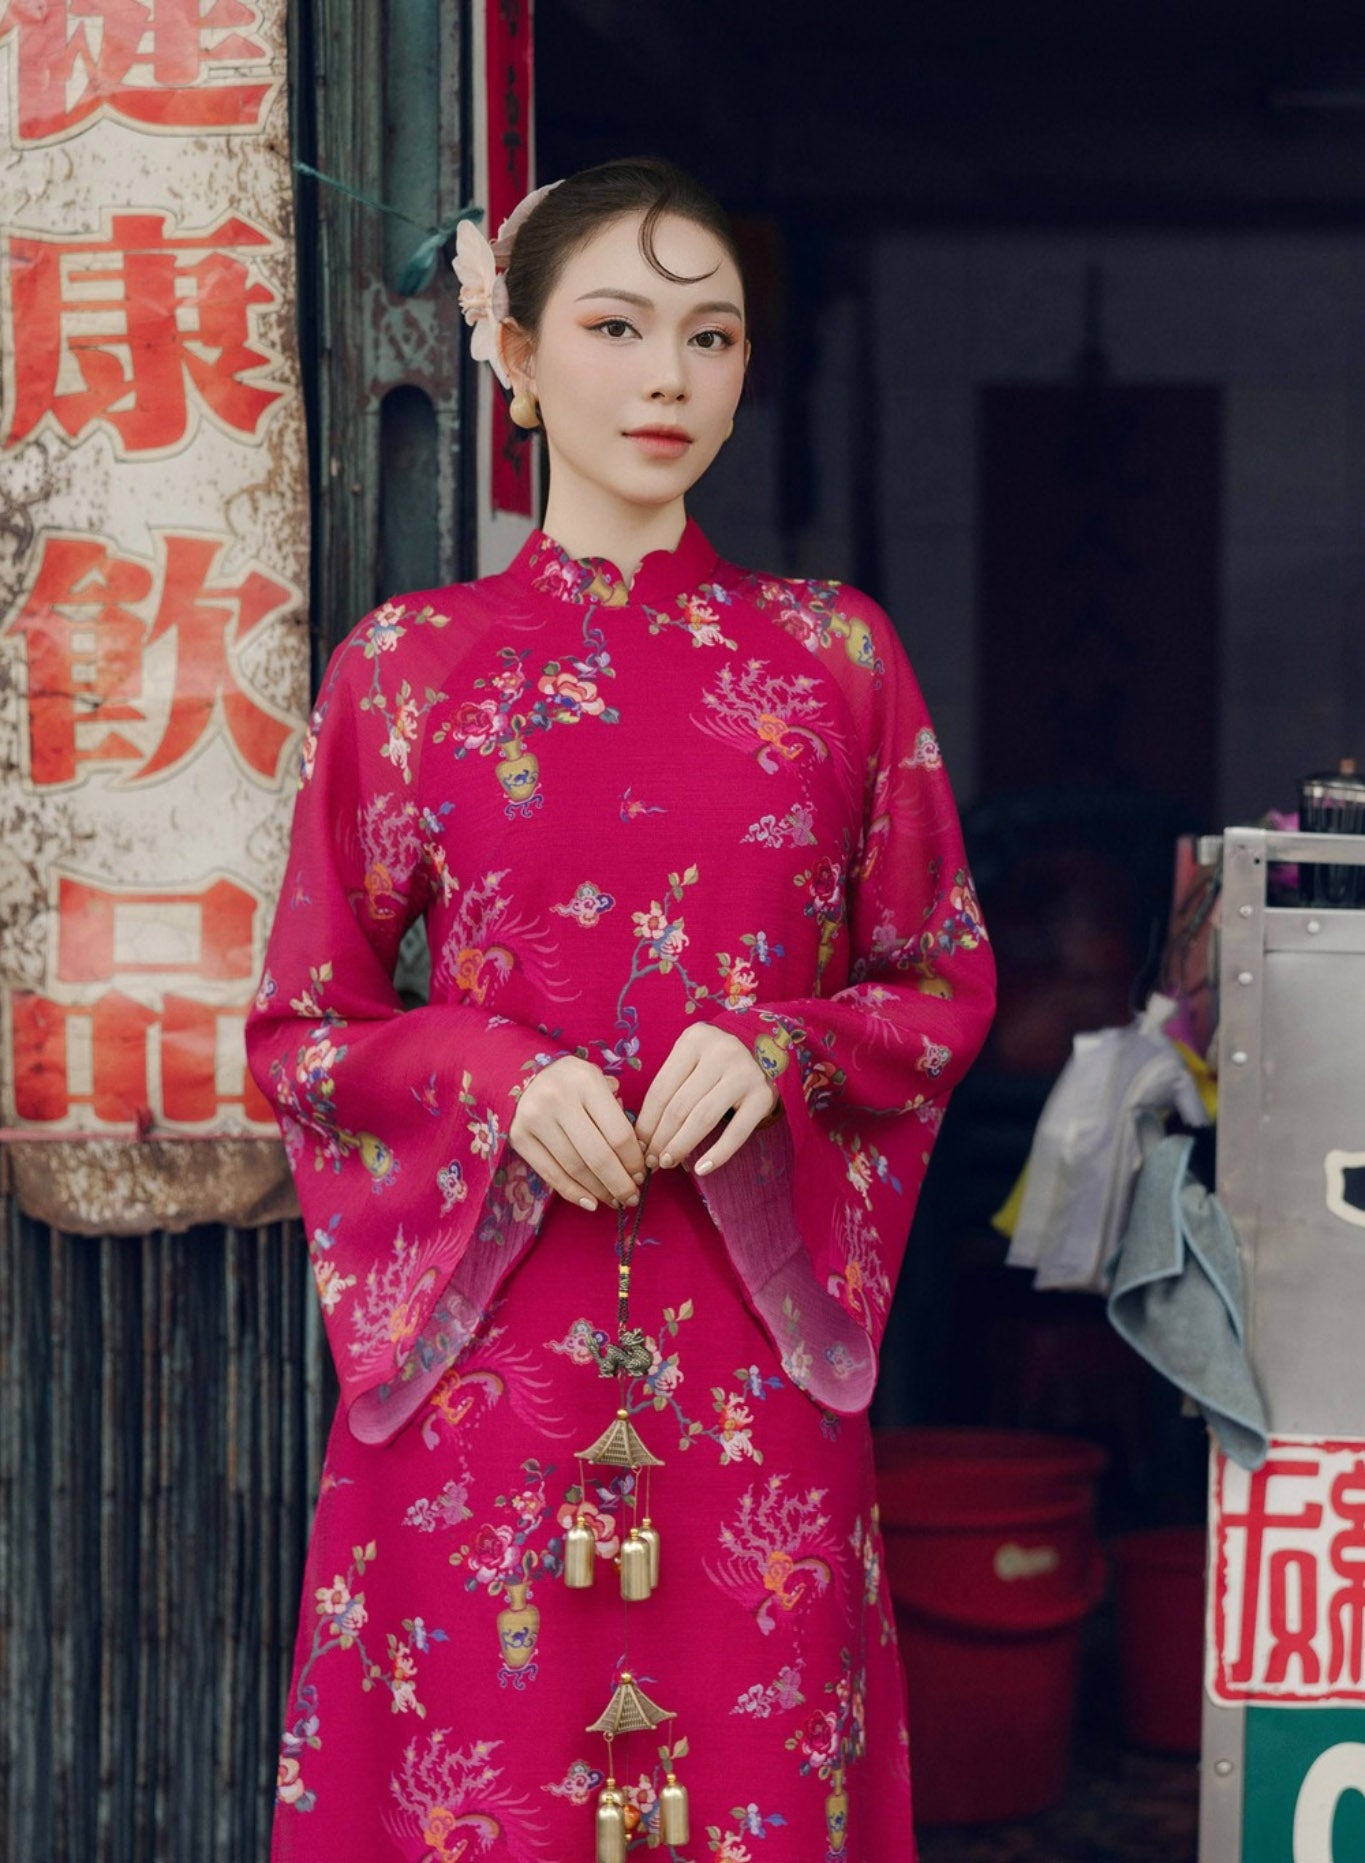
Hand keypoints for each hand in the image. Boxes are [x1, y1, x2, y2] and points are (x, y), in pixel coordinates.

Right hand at [509, 1056, 645, 1210]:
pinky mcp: (519, 1137)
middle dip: (619, 1184)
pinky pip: (550, 1174)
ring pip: (575, 1168)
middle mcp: (558, 1099)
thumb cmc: (571, 1082)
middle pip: (598, 1156)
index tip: (641, 1176)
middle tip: (631, 1198)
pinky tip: (590, 1202)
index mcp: (586, 1082)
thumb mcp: (597, 1081)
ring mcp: (535, 1119)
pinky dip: (573, 1193)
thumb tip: (636, 1152)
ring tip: (614, 1200)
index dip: (633, 1162)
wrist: (517, 1072)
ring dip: (599, 1191)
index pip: (619, 1133)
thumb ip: (616, 1111)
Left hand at [635, 1024, 778, 1177]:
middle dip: (661, 1138)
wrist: (764, 1047)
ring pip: (703, 1119)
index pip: (661, 1090)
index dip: (647, 1122)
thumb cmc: (715, 1058)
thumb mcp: (691, 1056)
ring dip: (681, 1146)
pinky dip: (718, 1154)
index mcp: (694, 1041)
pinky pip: (736, 1132)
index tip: (639, 1145)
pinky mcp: (763, 1096)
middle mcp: (721, 1053)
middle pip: (680, 1106)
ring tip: (668, 1162)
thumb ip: (671, 1084)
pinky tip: (701, 1168)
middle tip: (652, 1160)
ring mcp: (744, 1074)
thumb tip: (645, 1133)